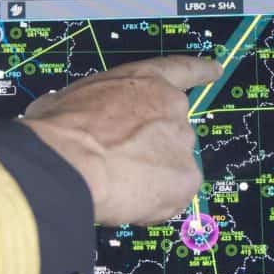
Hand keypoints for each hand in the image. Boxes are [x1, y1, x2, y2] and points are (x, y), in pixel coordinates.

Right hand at [20, 56, 222, 226]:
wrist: (65, 163)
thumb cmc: (58, 130)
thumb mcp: (69, 100)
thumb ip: (92, 108)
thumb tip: (81, 122)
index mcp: (142, 80)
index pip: (181, 69)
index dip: (200, 71)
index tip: (215, 70)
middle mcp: (171, 106)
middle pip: (173, 131)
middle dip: (152, 148)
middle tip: (121, 164)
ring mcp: (182, 143)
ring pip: (172, 167)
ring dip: (151, 178)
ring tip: (117, 185)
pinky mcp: (186, 178)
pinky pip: (174, 196)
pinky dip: (155, 204)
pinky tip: (129, 202)